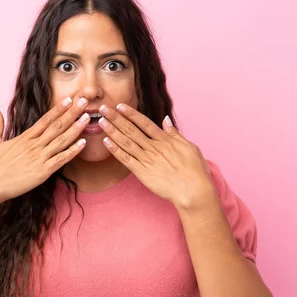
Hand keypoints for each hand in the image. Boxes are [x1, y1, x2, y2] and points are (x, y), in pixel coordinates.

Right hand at [0, 96, 89, 205]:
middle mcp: (34, 145)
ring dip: (76, 128)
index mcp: (24, 137)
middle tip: (85, 100)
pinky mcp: (42, 172)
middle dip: (72, 112)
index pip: (46, 119)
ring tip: (88, 117)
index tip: (70, 99)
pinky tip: (83, 143)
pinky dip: (73, 151)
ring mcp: (39, 158)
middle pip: (57, 125)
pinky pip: (61, 159)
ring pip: (62, 140)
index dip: (59, 108)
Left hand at [97, 103, 218, 213]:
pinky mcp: (142, 173)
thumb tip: (165, 119)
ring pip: (126, 142)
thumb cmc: (195, 171)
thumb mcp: (190, 147)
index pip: (144, 123)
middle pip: (131, 130)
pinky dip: (116, 150)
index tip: (120, 106)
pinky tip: (107, 142)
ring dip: (112, 131)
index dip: (131, 114)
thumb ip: (175, 133)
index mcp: (165, 140)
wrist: (193, 191)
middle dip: (116, 118)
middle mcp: (154, 147)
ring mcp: (147, 160)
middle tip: (103, 109)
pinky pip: (126, 159)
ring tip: (101, 122)